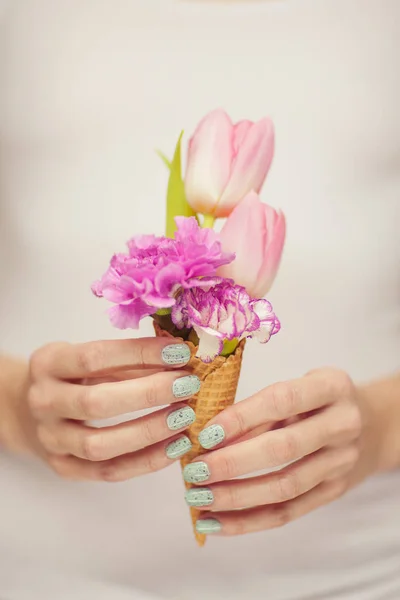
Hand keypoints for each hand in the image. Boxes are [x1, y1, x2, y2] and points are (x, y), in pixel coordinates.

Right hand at [25, 338, 199, 480]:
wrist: (28, 410)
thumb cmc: (73, 375)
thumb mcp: (89, 357)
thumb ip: (129, 358)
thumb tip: (181, 357)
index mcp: (48, 363)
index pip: (94, 357)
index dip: (140, 354)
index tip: (179, 352)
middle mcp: (43, 401)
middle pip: (96, 403)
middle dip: (149, 394)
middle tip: (188, 385)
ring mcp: (50, 439)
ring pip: (99, 445)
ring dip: (149, 431)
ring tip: (185, 417)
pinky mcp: (63, 468)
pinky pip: (108, 472)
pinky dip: (146, 461)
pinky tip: (176, 446)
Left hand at [182, 368, 378, 536]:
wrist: (373, 423)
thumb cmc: (319, 400)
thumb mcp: (298, 387)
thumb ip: (261, 408)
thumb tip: (207, 435)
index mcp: (331, 387)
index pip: (281, 401)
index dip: (241, 418)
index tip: (204, 434)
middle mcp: (343, 424)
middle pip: (283, 449)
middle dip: (233, 463)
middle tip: (195, 472)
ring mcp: (342, 462)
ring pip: (285, 487)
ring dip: (236, 497)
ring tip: (198, 499)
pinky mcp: (335, 491)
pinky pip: (289, 512)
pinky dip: (249, 521)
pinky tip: (216, 522)